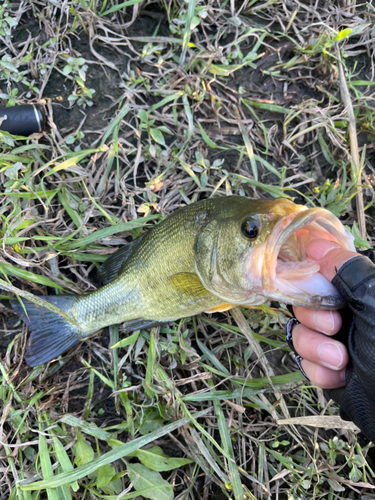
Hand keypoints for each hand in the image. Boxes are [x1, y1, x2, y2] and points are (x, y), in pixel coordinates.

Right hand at [291, 239, 359, 388]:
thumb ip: (348, 270)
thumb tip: (317, 244)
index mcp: (363, 292)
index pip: (324, 271)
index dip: (310, 278)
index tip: (311, 286)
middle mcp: (350, 314)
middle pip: (305, 302)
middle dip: (314, 317)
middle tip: (334, 326)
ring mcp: (338, 341)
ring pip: (300, 332)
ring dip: (315, 348)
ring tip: (340, 361)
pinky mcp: (329, 368)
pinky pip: (304, 360)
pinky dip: (319, 370)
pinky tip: (340, 376)